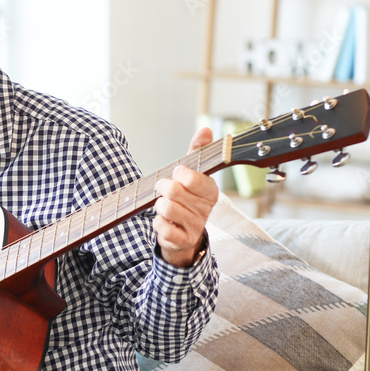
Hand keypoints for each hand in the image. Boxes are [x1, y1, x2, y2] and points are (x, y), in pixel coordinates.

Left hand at [153, 127, 218, 266]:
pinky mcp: (183, 240)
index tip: (177, 173)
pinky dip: (158, 223)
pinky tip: (165, 222)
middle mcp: (206, 209)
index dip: (181, 174)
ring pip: (166, 208)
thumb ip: (198, 151)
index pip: (195, 178)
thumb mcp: (192, 174)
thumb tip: (206, 129)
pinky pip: (163, 227)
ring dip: (159, 206)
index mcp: (211, 191)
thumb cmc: (186, 199)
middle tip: (164, 188)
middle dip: (164, 188)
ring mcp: (196, 226)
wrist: (184, 234)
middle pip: (175, 191)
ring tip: (164, 206)